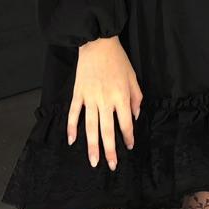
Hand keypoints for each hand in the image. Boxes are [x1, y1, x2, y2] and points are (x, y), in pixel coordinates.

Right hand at [68, 36, 142, 170]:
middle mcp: (106, 100)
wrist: (98, 43)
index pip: (126, 123)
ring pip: (90, 127)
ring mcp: (90, 98)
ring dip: (92, 146)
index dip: (128, 137)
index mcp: (121, 96)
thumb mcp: (133, 77)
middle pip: (108, 131)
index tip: (129, 147)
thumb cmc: (118, 60)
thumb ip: (136, 97)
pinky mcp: (78, 93)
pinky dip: (72, 128)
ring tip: (93, 161)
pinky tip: (72, 141)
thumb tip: (135, 116)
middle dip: (110, 150)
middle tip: (110, 166)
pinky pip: (74, 114)